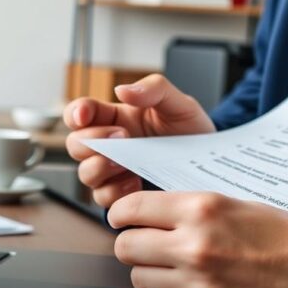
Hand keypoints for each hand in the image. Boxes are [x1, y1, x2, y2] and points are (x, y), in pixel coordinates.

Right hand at [63, 74, 213, 206]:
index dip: (75, 112)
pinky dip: (116, 192)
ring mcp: (113, 173)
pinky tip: (136, 184)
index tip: (84, 115)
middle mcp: (109, 146)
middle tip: (120, 137)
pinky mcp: (123, 196)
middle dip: (91, 141)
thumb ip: (154, 88)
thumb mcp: (179, 103)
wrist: (211, 164)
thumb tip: (122, 90)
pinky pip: (103, 199)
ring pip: (85, 174)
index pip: (79, 113)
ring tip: (125, 164)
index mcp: (114, 118)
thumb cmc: (192, 131)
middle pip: (75, 145)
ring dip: (100, 168)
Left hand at [109, 191, 287, 287]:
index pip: (132, 209)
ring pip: (139, 280)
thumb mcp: (232, 203)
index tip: (122, 219)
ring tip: (169, 269)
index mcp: (201, 209)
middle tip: (145, 245)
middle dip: (131, 245)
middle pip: (126, 247)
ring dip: (149, 274)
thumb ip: (188, 207)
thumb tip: (146, 211)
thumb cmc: (281, 236)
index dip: (120, 214)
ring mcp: (199, 284)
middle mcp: (194, 246)